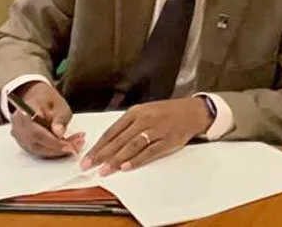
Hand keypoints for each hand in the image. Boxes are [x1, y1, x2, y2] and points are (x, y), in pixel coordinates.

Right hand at [9, 81, 83, 157]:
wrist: (35, 98)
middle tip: (78, 144)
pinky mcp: (24, 142)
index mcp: (25, 112)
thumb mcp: (60, 104)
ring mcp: (19, 135)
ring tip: (76, 143)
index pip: (37, 133)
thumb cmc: (47, 100)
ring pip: (38, 150)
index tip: (70, 146)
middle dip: (59, 148)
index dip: (54, 143)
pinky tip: (66, 144)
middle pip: (37, 144)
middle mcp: (18, 126)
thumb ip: (60, 118)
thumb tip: (59, 133)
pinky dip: (53, 150)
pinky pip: (38, 150)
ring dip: (58, 150)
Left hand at [81, 97, 212, 175]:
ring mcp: (157, 130)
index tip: (87, 157)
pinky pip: (150, 152)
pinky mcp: (168, 140)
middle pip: (119, 140)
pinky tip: (126, 167)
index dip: (98, 146)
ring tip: (105, 170)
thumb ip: (129, 125)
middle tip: (89, 166)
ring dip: (117, 159)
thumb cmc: (167, 112)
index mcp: (136, 112)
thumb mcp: (146, 112)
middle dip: (102, 155)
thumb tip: (109, 143)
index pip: (112, 131)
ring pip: (132, 146)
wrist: (194, 111)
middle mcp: (145, 120)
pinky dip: (137, 160)